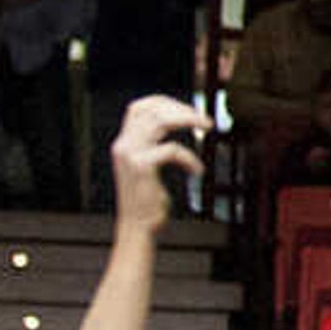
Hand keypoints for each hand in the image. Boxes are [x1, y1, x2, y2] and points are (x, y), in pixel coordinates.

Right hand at [106, 96, 207, 230]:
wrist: (137, 226)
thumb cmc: (148, 198)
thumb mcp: (148, 165)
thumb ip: (154, 144)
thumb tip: (178, 121)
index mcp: (124, 142)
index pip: (139, 107)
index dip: (164, 102)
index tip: (188, 108)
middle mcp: (123, 145)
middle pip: (151, 109)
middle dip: (182, 108)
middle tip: (205, 119)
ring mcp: (130, 154)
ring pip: (159, 121)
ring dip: (188, 120)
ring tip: (207, 127)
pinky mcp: (141, 167)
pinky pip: (172, 149)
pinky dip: (190, 158)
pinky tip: (197, 171)